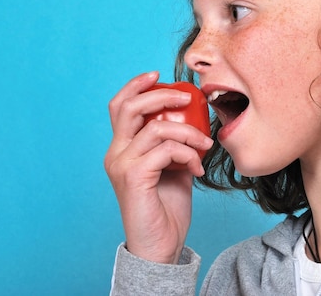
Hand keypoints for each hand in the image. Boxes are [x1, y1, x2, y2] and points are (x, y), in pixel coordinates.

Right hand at [104, 72, 212, 262]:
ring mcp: (121, 165)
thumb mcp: (174, 168)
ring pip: (156, 129)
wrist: (161, 245)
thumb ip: (176, 145)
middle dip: (161, 96)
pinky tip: (196, 168)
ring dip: (188, 132)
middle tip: (187, 99)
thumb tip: (193, 123)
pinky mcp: (134, 177)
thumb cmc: (166, 208)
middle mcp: (116, 154)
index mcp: (122, 149)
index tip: (158, 76)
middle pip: (129, 107)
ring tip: (204, 146)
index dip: (136, 86)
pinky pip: (166, 150)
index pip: (120, 107)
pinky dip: (187, 153)